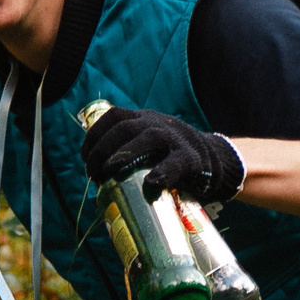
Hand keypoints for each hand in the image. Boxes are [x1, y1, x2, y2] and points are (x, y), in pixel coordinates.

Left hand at [80, 106, 245, 203]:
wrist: (214, 159)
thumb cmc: (170, 158)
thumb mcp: (147, 145)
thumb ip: (127, 153)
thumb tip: (97, 182)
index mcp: (143, 120)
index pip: (114, 117)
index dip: (95, 135)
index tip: (85, 157)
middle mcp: (157, 124)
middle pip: (125, 127)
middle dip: (103, 148)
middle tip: (93, 172)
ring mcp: (175, 139)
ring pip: (149, 138)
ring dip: (126, 153)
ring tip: (111, 170)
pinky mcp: (191, 158)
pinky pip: (177, 162)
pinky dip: (163, 171)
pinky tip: (152, 182)